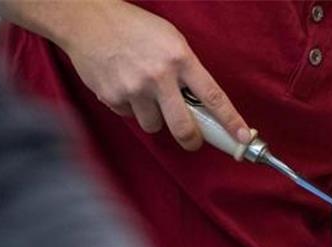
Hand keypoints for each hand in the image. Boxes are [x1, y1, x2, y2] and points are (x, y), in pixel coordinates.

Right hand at [60, 1, 249, 149]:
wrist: (87, 20)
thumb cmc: (134, 28)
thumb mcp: (171, 40)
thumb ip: (187, 70)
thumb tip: (202, 104)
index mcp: (180, 59)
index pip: (213, 98)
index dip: (231, 122)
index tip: (243, 138)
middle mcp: (159, 77)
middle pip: (184, 128)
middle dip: (192, 140)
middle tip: (192, 140)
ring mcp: (134, 89)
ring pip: (154, 126)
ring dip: (155, 118)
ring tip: (146, 95)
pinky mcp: (113, 97)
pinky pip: (130, 117)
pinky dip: (131, 108)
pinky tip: (125, 86)